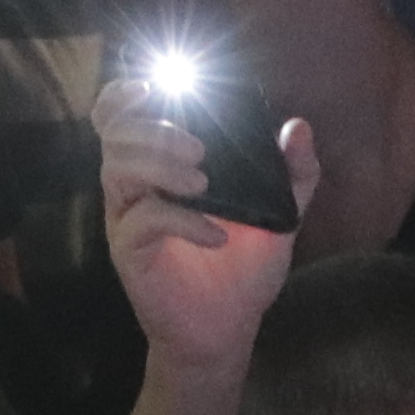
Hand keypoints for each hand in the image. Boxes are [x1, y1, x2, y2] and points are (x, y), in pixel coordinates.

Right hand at [100, 101, 320, 363]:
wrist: (228, 331)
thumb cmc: (244, 271)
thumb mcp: (279, 217)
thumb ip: (293, 174)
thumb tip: (299, 126)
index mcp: (160, 166)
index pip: (120, 117)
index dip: (125, 94)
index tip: (154, 84)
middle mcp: (135, 186)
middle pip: (114, 135)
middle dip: (153, 129)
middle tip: (199, 148)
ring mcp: (128, 218)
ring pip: (117, 170)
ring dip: (159, 165)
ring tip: (203, 183)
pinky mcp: (129, 251)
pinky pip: (142, 220)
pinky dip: (181, 219)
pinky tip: (216, 235)